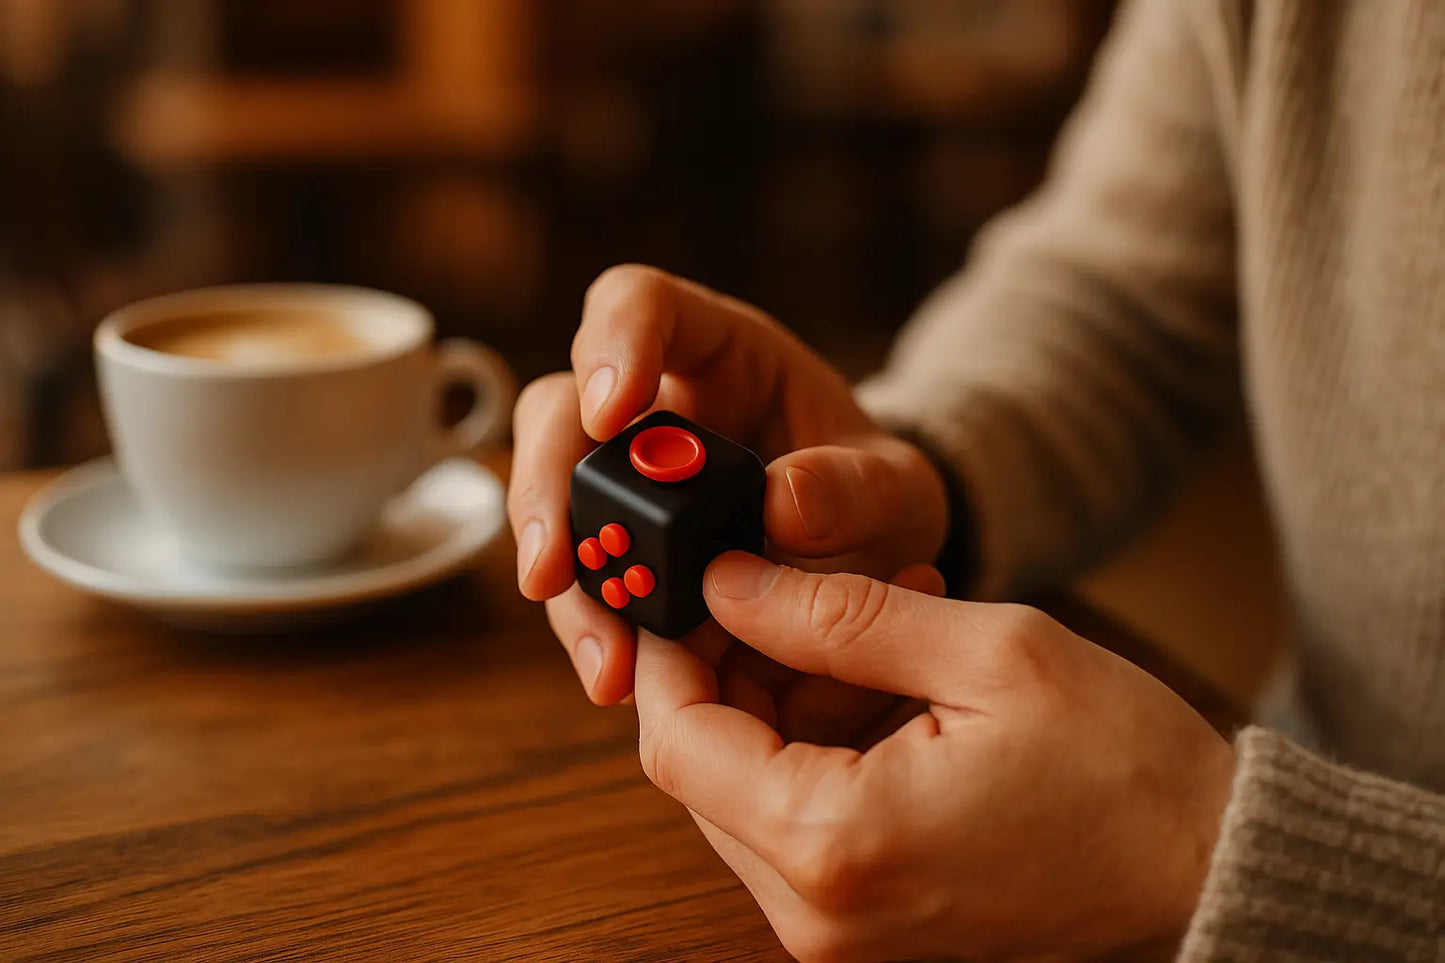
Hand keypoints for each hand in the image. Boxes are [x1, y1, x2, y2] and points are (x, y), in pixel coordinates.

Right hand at [508, 265, 949, 709]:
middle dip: (548, 492)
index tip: (610, 411)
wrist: (879, 562)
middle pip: (560, 414)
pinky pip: (584, 587)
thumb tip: (778, 505)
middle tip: (556, 571)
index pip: (639, 305)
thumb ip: (854, 487)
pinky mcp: (624, 557)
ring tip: (607, 664)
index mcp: (720, 354)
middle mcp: (652, 410)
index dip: (612, 344)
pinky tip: (618, 680)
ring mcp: (627, 486)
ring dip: (569, 588)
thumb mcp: (895, 486)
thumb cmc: (878, 497)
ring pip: (556, 510)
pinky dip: (597, 634)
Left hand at [635, 552, 1235, 962]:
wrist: (1206, 867)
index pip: (677, 739)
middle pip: (702, 766)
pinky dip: (822, 740)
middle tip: (791, 583)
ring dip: (785, 695)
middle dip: (732, 663)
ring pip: (747, 786)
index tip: (690, 578)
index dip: (670, 648)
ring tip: (876, 619)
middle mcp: (816, 909)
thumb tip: (728, 579)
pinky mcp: (865, 919)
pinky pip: (798, 817)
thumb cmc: (1123, 769)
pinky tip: (892, 677)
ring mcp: (837, 926)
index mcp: (836, 843)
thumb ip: (835, 615)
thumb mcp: (983, 653)